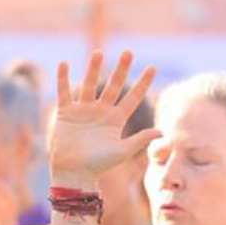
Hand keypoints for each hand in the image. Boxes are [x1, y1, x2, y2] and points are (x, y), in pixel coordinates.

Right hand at [48, 50, 157, 186]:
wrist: (73, 172)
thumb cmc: (98, 165)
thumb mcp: (122, 151)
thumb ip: (140, 140)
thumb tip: (163, 132)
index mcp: (116, 119)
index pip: (133, 98)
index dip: (143, 84)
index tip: (153, 68)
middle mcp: (101, 111)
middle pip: (113, 86)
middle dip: (121, 70)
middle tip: (129, 52)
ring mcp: (83, 110)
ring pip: (89, 84)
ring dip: (93, 69)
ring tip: (99, 53)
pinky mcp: (66, 112)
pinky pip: (64, 92)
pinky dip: (63, 79)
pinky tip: (64, 64)